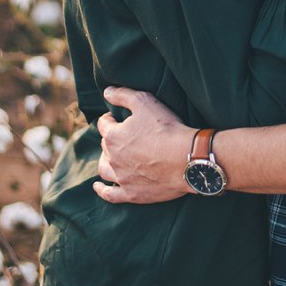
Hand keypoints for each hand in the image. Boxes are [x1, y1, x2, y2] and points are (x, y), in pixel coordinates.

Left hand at [93, 87, 193, 203]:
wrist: (186, 159)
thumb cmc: (166, 128)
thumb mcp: (145, 101)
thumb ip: (123, 95)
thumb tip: (106, 92)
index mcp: (113, 136)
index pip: (104, 124)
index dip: (110, 119)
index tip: (118, 117)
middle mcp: (112, 158)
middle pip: (105, 146)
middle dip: (111, 139)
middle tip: (125, 135)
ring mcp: (121, 177)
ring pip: (104, 169)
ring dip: (106, 161)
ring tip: (111, 157)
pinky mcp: (131, 193)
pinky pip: (110, 194)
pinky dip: (102, 190)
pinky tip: (99, 187)